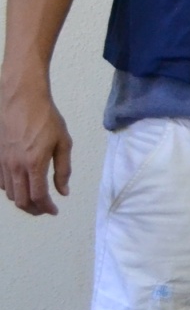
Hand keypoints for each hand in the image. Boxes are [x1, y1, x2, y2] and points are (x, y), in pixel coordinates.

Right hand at [1, 87, 71, 215]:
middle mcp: (15, 167)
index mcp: (34, 164)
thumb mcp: (63, 142)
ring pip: (9, 193)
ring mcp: (3, 163)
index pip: (38, 196)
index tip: (54, 210)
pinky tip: (21, 185)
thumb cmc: (45, 118)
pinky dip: (11, 190)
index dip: (47, 208)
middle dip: (34, 209)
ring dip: (22, 201)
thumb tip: (63, 191)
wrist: (21, 99)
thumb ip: (63, 169)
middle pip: (21, 200)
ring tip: (35, 199)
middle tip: (45, 209)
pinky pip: (1, 182)